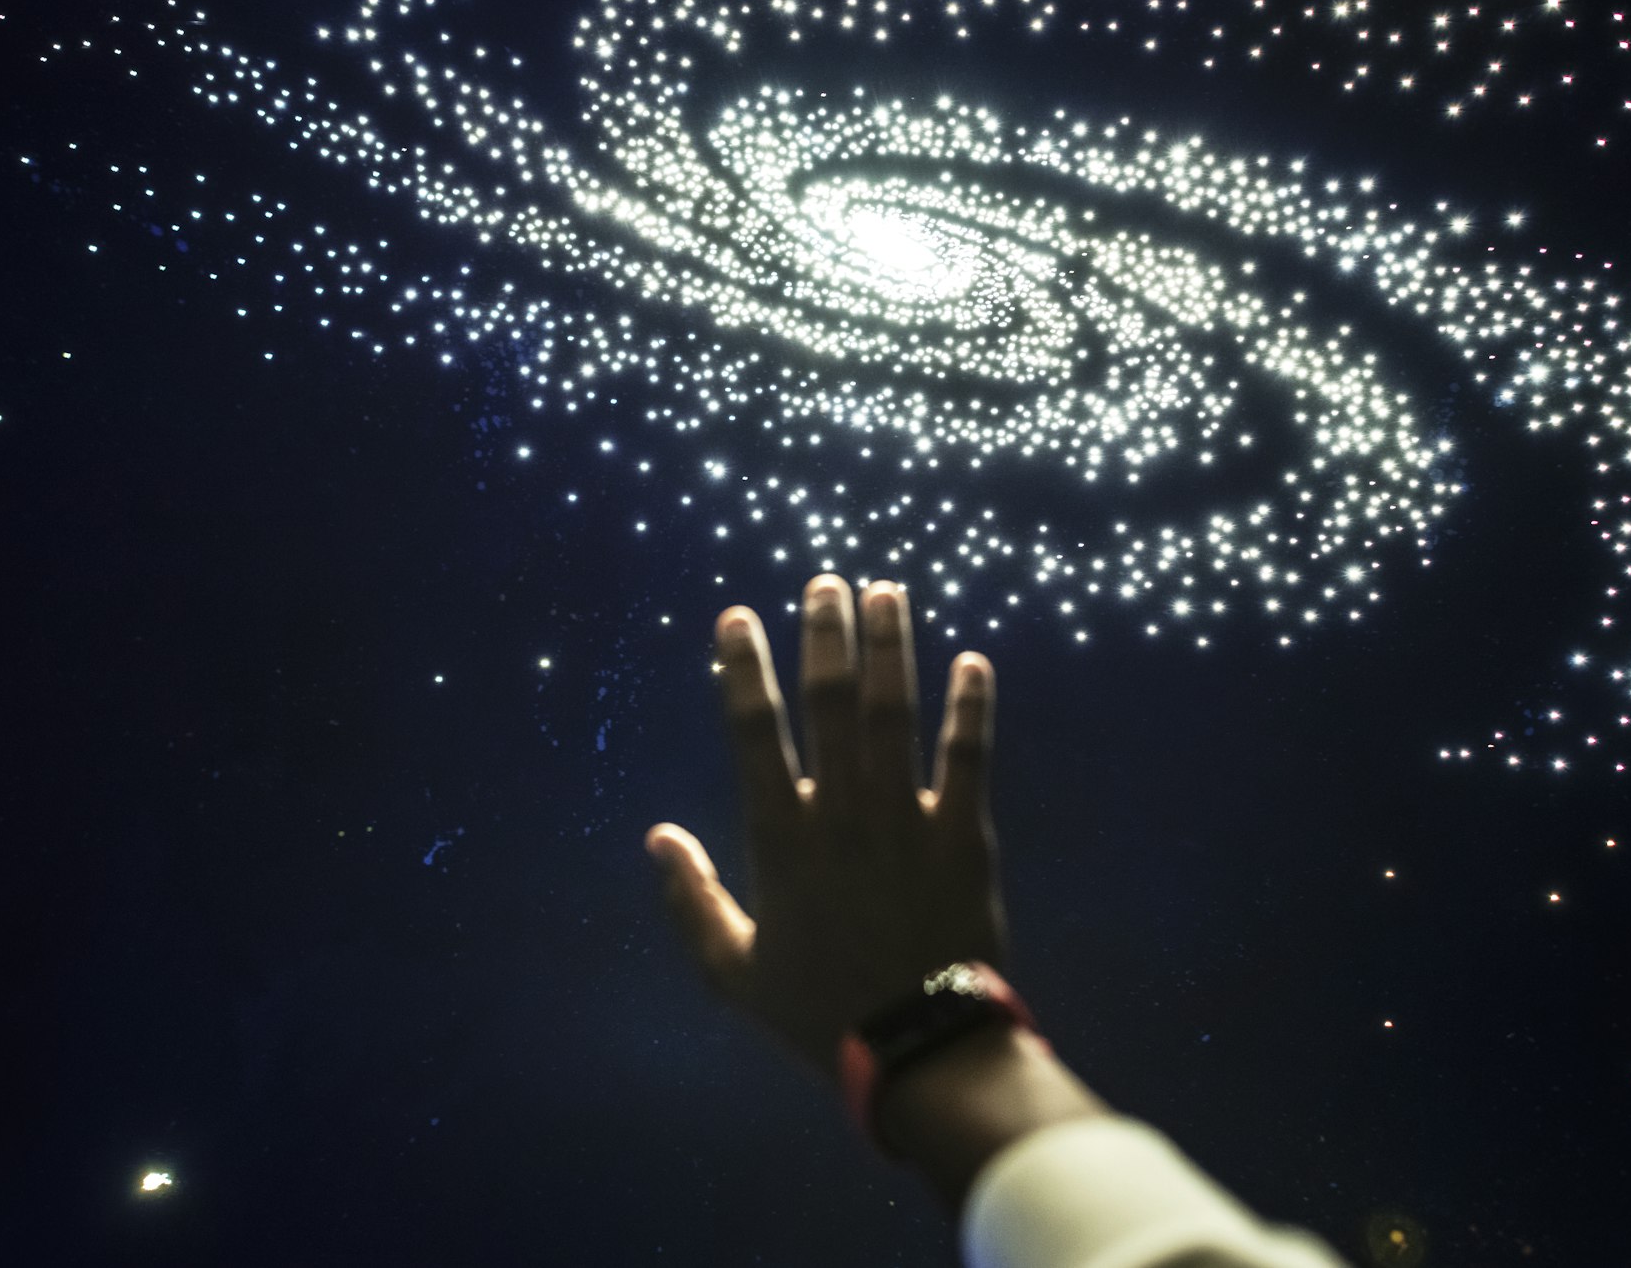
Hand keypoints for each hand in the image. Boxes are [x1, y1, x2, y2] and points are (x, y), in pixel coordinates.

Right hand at [645, 574, 1010, 1084]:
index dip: (743, 668)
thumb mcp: (732, 969)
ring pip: (897, 714)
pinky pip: (969, 757)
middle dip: (826, 635)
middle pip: (832, 703)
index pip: (754, 733)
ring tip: (889, 591)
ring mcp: (907, 819)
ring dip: (893, 648)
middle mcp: (842, 814)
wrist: (915, 1049)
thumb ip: (691, 899)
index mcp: (781, 839)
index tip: (737, 616)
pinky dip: (972, 707)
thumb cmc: (818, 1010)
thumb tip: (656, 836)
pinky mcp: (964, 835)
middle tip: (826, 581)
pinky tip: (974, 661)